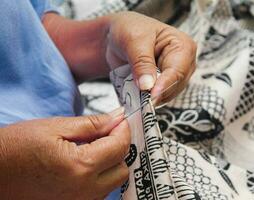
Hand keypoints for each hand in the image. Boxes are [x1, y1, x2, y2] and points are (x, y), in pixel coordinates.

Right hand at [0, 108, 129, 199]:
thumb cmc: (15, 148)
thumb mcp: (56, 127)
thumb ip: (93, 124)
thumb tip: (117, 117)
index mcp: (80, 167)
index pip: (120, 147)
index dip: (123, 129)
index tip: (119, 120)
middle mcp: (83, 191)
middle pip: (121, 168)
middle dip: (119, 148)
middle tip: (107, 134)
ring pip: (112, 182)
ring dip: (109, 163)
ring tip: (92, 148)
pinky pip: (99, 192)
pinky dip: (98, 177)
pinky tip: (84, 164)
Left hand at [43, 12, 196, 104]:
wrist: (109, 38)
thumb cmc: (123, 30)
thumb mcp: (133, 39)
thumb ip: (143, 63)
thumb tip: (150, 88)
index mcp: (181, 45)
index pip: (180, 68)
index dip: (167, 83)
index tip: (151, 96)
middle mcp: (180, 62)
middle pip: (176, 85)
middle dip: (159, 96)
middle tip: (142, 107)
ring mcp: (170, 77)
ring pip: (167, 96)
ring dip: (152, 103)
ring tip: (137, 108)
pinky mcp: (157, 87)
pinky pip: (155, 100)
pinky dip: (146, 105)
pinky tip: (136, 108)